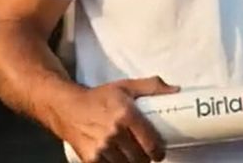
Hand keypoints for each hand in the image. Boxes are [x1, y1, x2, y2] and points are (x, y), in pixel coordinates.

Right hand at [63, 76, 179, 162]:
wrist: (67, 107)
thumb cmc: (99, 96)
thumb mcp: (126, 87)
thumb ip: (152, 86)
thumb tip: (176, 90)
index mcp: (126, 115)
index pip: (150, 143)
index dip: (158, 152)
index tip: (160, 152)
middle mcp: (114, 133)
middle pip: (140, 158)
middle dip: (146, 159)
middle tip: (146, 154)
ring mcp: (101, 148)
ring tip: (133, 158)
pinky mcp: (90, 158)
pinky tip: (118, 159)